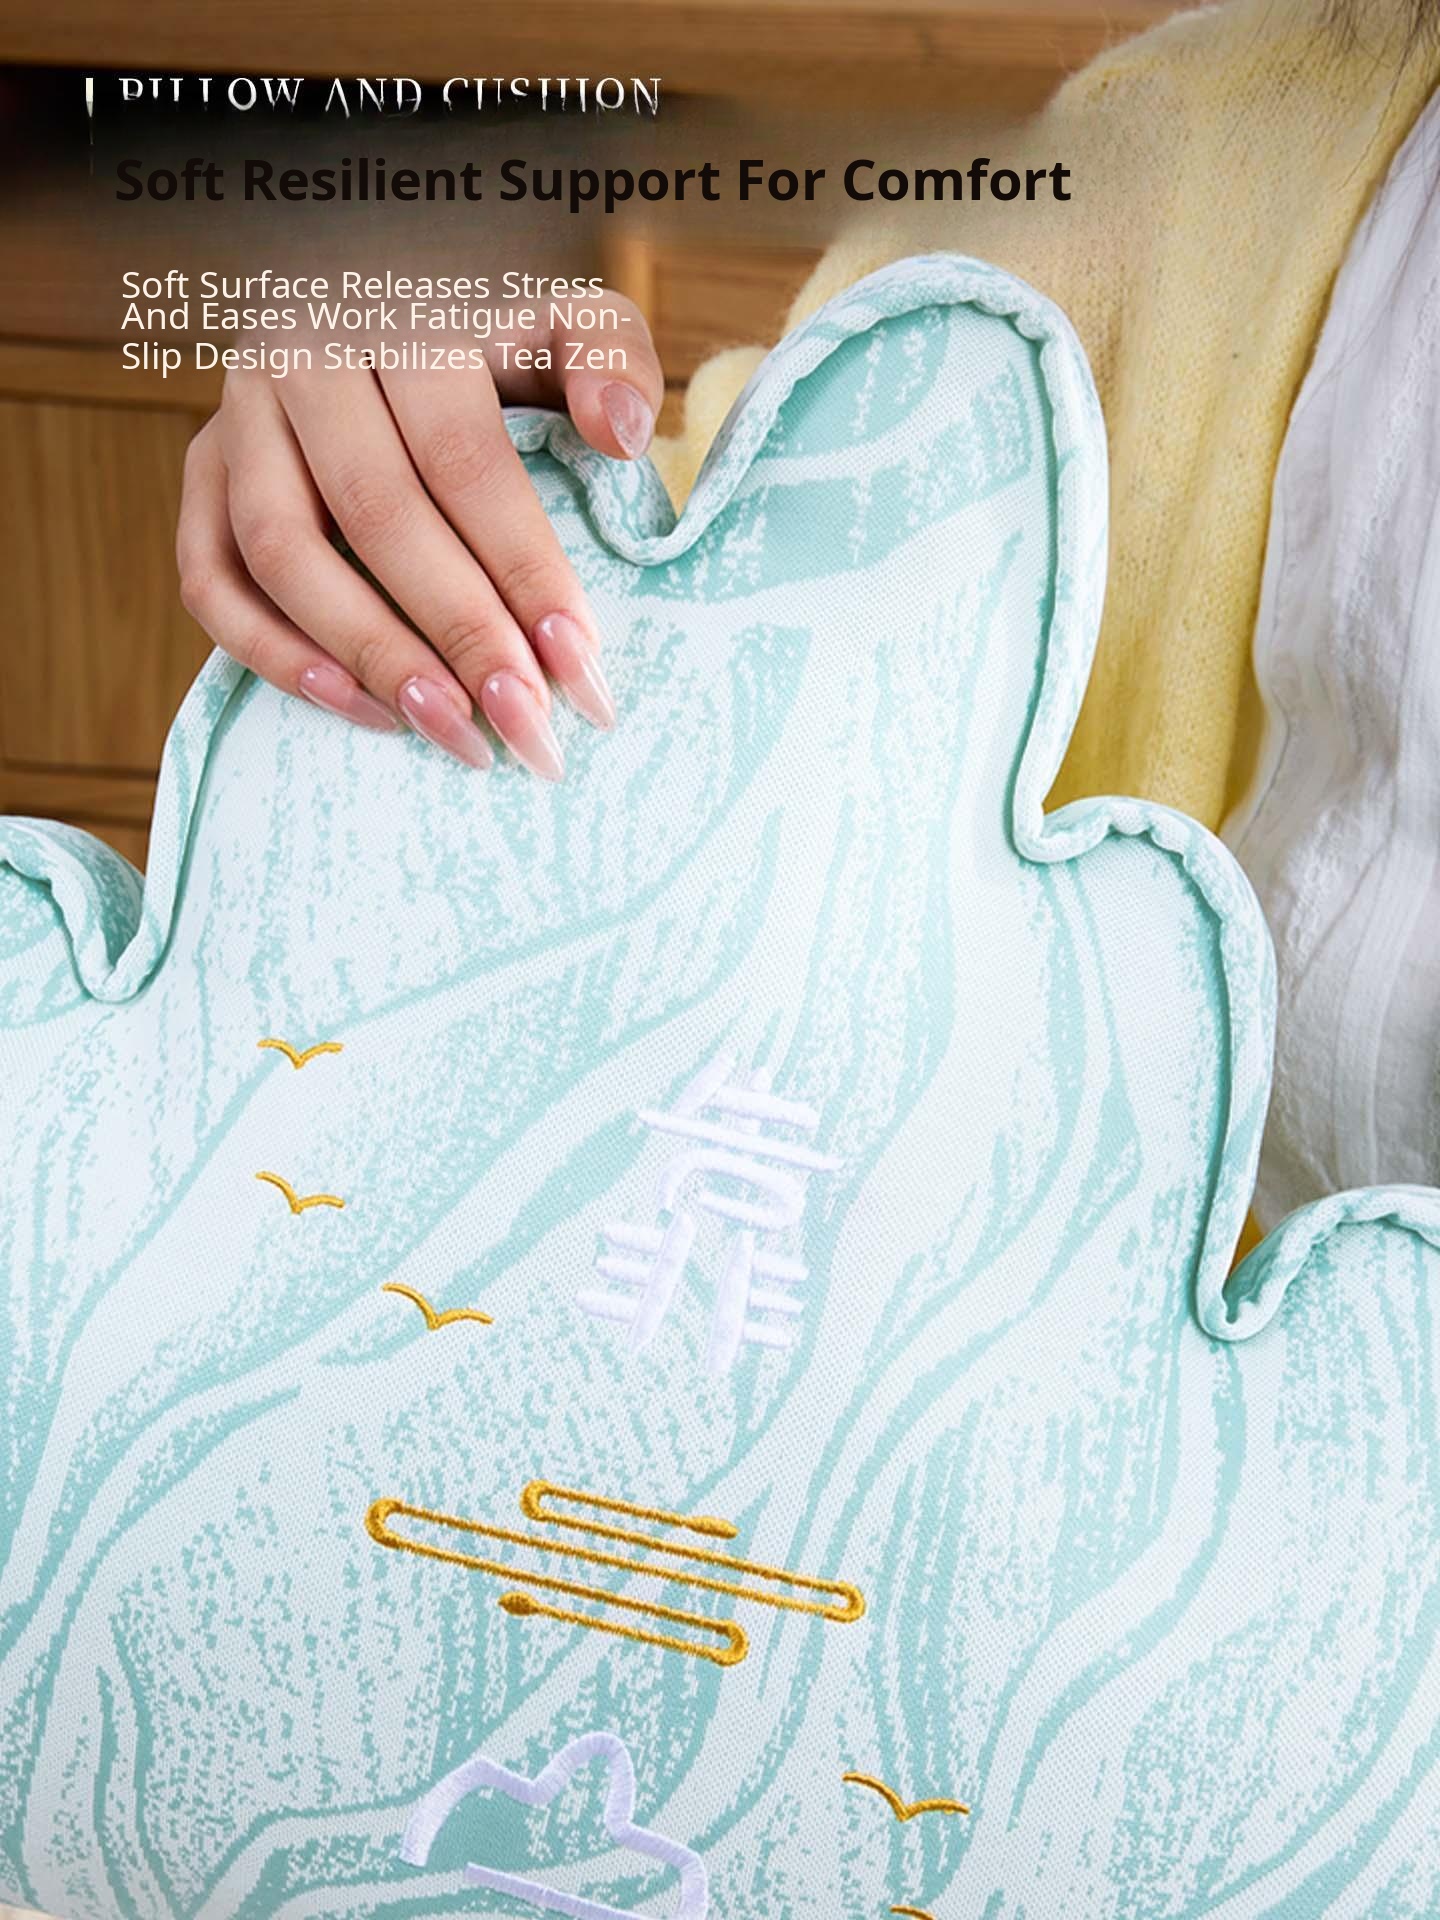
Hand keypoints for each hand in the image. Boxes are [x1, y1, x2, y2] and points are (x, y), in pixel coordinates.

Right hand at [175, 294, 664, 779]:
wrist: (389, 312)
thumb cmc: (496, 340)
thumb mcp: (562, 326)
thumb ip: (607, 355)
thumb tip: (619, 432)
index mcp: (400, 318)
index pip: (462, 458)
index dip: (522, 567)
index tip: (579, 664)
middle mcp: (302, 358)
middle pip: (378, 514)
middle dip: (462, 635)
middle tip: (528, 726)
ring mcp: (235, 418)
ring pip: (282, 555)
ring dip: (373, 658)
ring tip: (456, 734)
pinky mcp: (199, 474)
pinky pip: (211, 581)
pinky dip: (278, 657)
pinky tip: (366, 710)